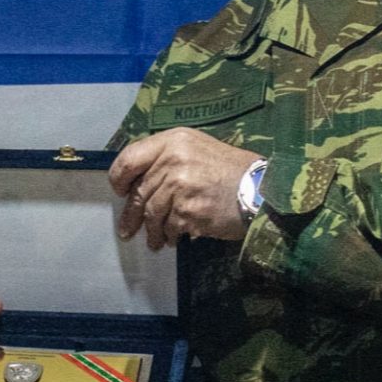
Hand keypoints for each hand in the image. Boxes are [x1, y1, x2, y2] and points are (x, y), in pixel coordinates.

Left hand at [110, 128, 258, 249]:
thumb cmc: (231, 170)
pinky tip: (173, 239)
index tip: (120, 191)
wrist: (261, 189)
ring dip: (151, 231)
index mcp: (174, 140)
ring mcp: (180, 186)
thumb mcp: (197, 149)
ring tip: (154, 240)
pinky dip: (169, 235)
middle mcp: (174, 160)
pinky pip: (169, 227)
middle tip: (128, 229)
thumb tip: (139, 182)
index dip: (119, 178)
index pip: (130, 159)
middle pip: (140, 191)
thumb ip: (166, 159)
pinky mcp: (188, 210)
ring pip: (152, 213)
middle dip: (132, 214)